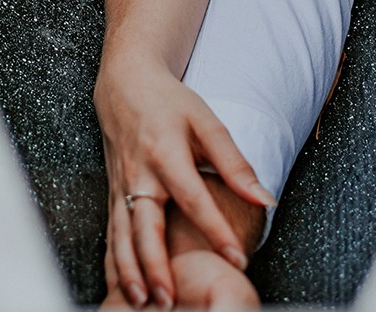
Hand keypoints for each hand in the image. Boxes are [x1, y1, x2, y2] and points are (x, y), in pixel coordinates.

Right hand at [96, 58, 274, 307]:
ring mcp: (120, 187)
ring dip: (130, 271)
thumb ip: (234, 163)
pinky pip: (111, 234)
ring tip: (145, 303)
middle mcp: (139, 175)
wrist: (125, 86)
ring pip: (122, 236)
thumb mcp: (207, 122)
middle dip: (156, 265)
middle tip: (171, 299)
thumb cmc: (171, 103)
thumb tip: (264, 198)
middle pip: (146, 225)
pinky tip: (122, 288)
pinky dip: (114, 264)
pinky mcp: (111, 195)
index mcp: (166, 153)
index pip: (193, 198)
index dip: (215, 229)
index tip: (236, 257)